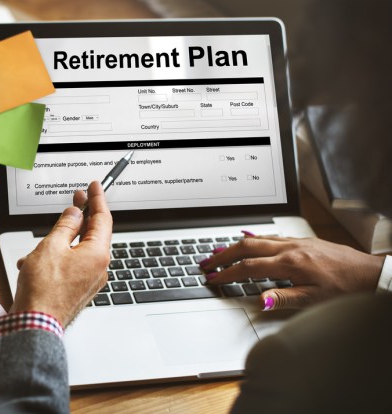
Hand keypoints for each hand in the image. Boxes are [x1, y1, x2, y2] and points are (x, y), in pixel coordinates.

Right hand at [10, 181, 111, 326]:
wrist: (36, 324)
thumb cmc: (43, 290)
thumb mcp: (51, 246)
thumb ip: (65, 226)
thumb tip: (75, 214)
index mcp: (97, 254)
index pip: (103, 218)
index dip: (97, 199)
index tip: (94, 186)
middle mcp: (99, 267)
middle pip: (93, 233)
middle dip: (81, 216)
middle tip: (77, 198)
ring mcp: (90, 280)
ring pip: (78, 250)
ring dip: (60, 242)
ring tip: (40, 245)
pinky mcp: (79, 289)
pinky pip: (71, 265)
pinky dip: (56, 258)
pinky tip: (37, 262)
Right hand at [201, 235, 384, 310]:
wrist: (369, 274)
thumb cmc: (344, 288)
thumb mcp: (314, 300)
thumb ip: (283, 298)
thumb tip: (259, 299)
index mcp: (290, 263)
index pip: (248, 267)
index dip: (227, 273)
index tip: (213, 278)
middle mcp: (290, 248)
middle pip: (246, 246)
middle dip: (223, 254)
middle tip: (206, 261)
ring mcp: (295, 242)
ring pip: (257, 238)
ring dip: (234, 245)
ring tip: (218, 251)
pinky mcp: (302, 241)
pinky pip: (270, 236)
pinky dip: (253, 238)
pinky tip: (248, 239)